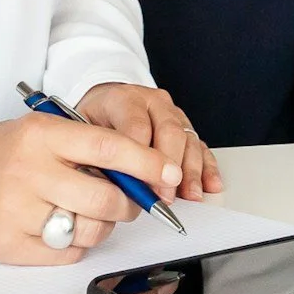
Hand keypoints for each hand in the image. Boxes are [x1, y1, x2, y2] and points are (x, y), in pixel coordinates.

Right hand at [0, 114, 181, 265]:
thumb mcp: (39, 132)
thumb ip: (85, 148)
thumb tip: (143, 173)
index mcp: (40, 135)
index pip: (107, 148)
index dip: (146, 162)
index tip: (169, 172)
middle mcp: (28, 172)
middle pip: (106, 199)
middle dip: (128, 203)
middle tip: (127, 200)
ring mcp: (16, 211)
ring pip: (90, 229)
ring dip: (101, 225)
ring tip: (84, 211)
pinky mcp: (9, 245)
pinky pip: (67, 252)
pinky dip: (73, 243)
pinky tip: (57, 226)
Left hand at [79, 82, 222, 199]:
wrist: (103, 104)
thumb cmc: (92, 122)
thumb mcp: (83, 132)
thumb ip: (96, 155)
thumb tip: (112, 188)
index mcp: (123, 98)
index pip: (137, 126)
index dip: (141, 158)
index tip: (142, 185)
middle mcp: (151, 102)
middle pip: (169, 131)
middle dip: (169, 166)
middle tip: (165, 194)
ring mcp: (171, 112)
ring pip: (188, 138)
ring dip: (191, 170)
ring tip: (190, 195)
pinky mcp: (184, 125)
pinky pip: (200, 145)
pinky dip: (207, 167)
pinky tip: (210, 184)